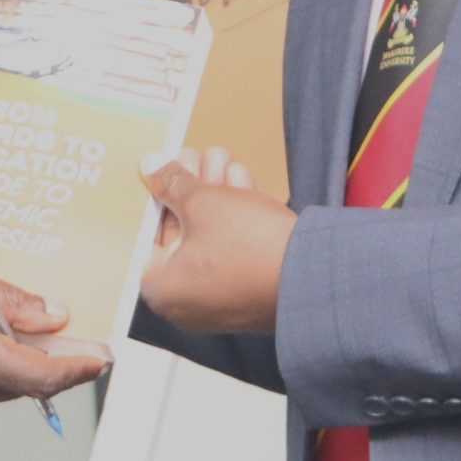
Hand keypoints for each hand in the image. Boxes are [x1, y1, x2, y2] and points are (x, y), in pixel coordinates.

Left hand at [138, 151, 294, 335]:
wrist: (312, 276)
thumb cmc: (248, 246)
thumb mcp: (203, 202)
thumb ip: (172, 183)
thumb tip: (151, 167)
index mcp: (162, 290)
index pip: (148, 235)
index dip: (158, 195)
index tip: (165, 170)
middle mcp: (186, 305)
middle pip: (181, 234)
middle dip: (193, 188)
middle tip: (197, 156)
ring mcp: (219, 303)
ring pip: (210, 239)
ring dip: (217, 195)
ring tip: (224, 158)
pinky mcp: (248, 295)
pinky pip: (232, 252)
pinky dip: (235, 219)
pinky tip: (241, 181)